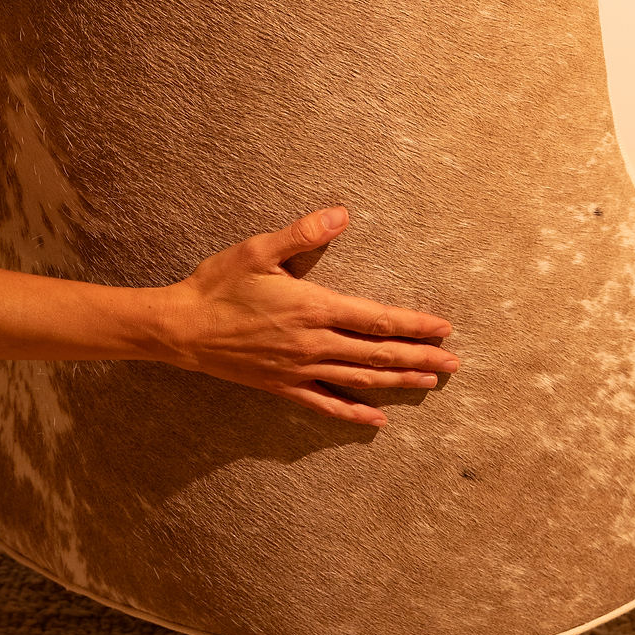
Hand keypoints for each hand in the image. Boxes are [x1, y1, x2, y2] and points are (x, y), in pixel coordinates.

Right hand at [159, 205, 458, 425]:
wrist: (181, 328)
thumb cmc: (219, 285)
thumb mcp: (258, 251)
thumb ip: (302, 234)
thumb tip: (341, 215)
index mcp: (313, 307)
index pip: (376, 319)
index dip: (414, 324)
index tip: (443, 326)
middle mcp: (313, 343)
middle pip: (377, 354)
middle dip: (419, 357)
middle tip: (453, 362)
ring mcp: (299, 370)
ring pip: (360, 379)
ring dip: (398, 381)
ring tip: (429, 382)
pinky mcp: (283, 387)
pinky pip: (326, 404)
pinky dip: (354, 412)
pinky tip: (377, 419)